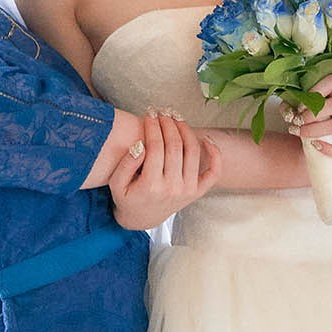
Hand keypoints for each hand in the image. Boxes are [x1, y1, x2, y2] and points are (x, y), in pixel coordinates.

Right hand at [109, 110, 220, 230]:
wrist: (141, 218)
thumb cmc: (128, 198)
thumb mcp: (116, 184)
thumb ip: (126, 164)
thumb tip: (140, 144)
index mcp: (152, 185)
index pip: (156, 147)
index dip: (153, 127)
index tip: (149, 115)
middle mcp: (173, 187)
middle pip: (175, 146)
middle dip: (169, 124)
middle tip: (163, 112)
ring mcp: (188, 190)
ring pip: (192, 152)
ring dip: (186, 131)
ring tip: (177, 118)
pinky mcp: (197, 192)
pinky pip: (213, 172)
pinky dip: (215, 154)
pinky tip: (206, 139)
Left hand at [283, 77, 331, 150]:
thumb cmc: (316, 102)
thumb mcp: (305, 96)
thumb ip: (293, 101)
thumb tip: (288, 113)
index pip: (328, 83)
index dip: (312, 96)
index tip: (299, 107)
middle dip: (312, 115)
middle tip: (297, 121)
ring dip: (316, 130)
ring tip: (299, 132)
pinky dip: (330, 149)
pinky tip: (315, 145)